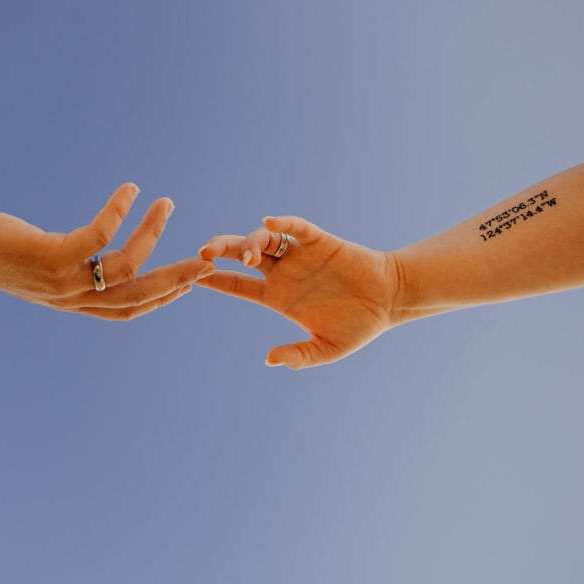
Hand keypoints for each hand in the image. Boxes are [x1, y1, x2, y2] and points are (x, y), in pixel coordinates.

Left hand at [0, 183, 213, 319]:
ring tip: (166, 203)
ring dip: (152, 233)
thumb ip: (65, 262)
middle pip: (138, 295)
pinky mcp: (51, 257)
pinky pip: (98, 235)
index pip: (127, 308)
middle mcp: (71, 297)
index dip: (161, 298)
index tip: (189, 283)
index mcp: (72, 301)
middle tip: (207, 259)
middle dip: (177, 278)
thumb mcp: (37, 262)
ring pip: (125, 265)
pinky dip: (119, 211)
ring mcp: (62, 280)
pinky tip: (129, 190)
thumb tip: (83, 249)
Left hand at [197, 216, 398, 368]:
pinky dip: (284, 223)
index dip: (216, 281)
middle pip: (242, 256)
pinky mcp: (320, 242)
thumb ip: (300, 356)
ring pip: (264, 241)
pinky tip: (271, 223)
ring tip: (249, 256)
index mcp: (279, 297)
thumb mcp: (328, 349)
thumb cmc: (359, 326)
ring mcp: (300, 256)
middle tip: (202, 252)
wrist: (390, 300)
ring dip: (250, 243)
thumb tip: (270, 360)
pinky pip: (297, 228)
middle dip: (221, 251)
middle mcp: (284, 273)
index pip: (239, 286)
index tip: (193, 278)